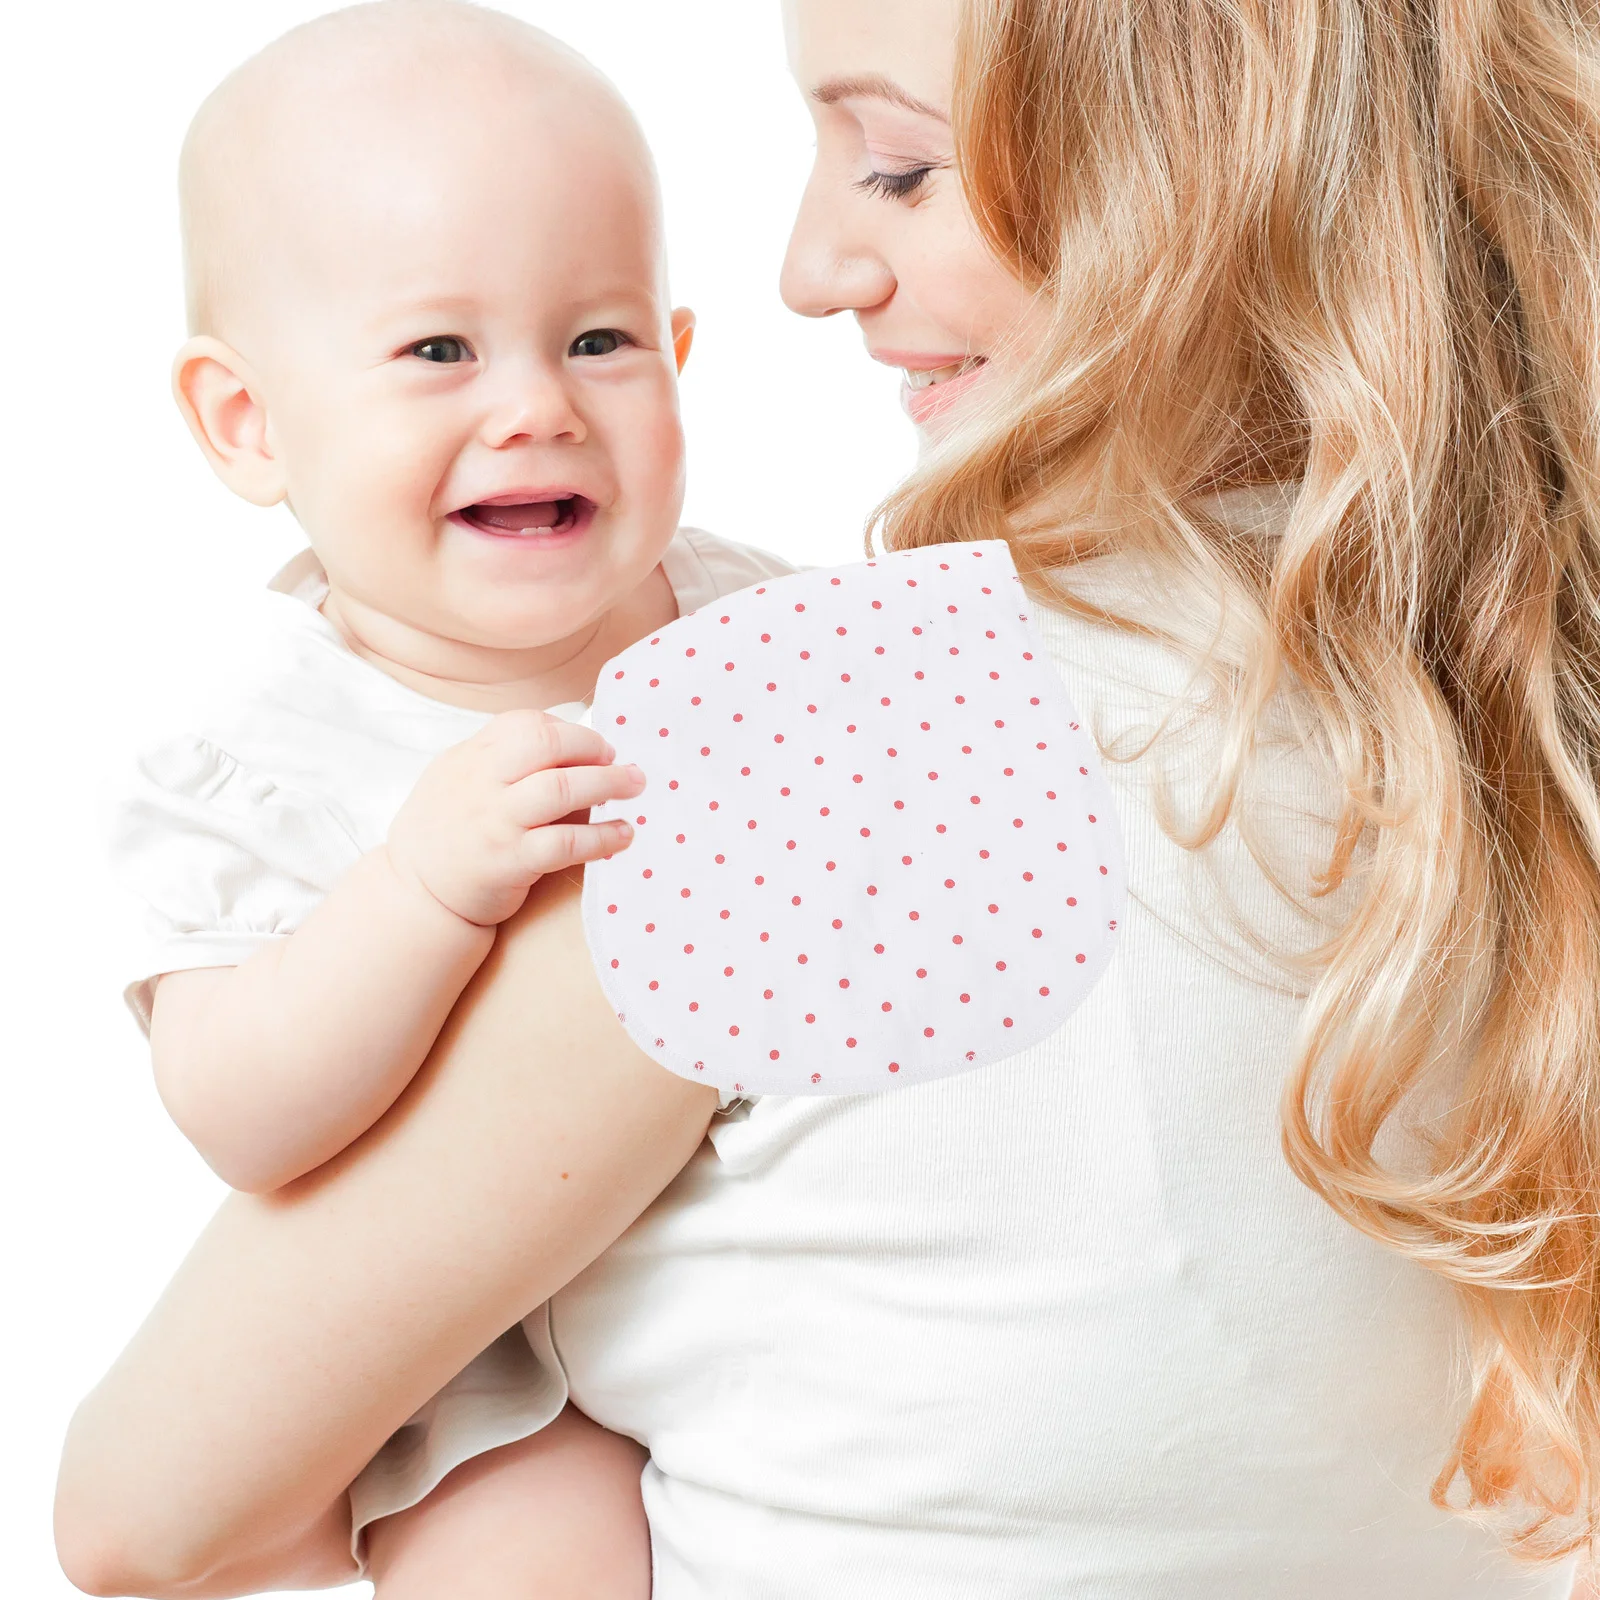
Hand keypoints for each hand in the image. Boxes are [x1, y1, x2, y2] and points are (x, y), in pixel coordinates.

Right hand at [385, 710, 644, 925]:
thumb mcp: (461, 777)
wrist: (415, 892)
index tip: (600, 748)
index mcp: (473, 756)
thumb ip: (505, 758)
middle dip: (594, 749)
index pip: (527, 724)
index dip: (572, 732)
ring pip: (559, 789)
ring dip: (607, 785)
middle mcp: (483, 782)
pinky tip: (623, 835)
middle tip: (624, 766)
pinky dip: (602, 837)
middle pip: (545, 744)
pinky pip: (565, 843)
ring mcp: (496, 821)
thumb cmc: (450, 831)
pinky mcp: (510, 861)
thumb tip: (576, 746)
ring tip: (636, 788)